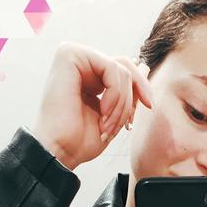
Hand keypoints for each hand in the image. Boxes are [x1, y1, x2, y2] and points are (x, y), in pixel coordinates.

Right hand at [31, 42, 152, 169]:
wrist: (60, 152)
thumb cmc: (80, 140)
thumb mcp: (113, 113)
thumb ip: (127, 89)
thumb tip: (146, 66)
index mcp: (88, 74)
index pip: (124, 71)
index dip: (137, 93)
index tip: (136, 119)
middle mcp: (80, 61)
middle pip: (125, 66)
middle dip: (133, 98)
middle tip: (127, 124)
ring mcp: (73, 55)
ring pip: (121, 70)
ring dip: (121, 105)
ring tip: (106, 126)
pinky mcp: (70, 54)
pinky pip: (112, 68)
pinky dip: (114, 95)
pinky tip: (102, 113)